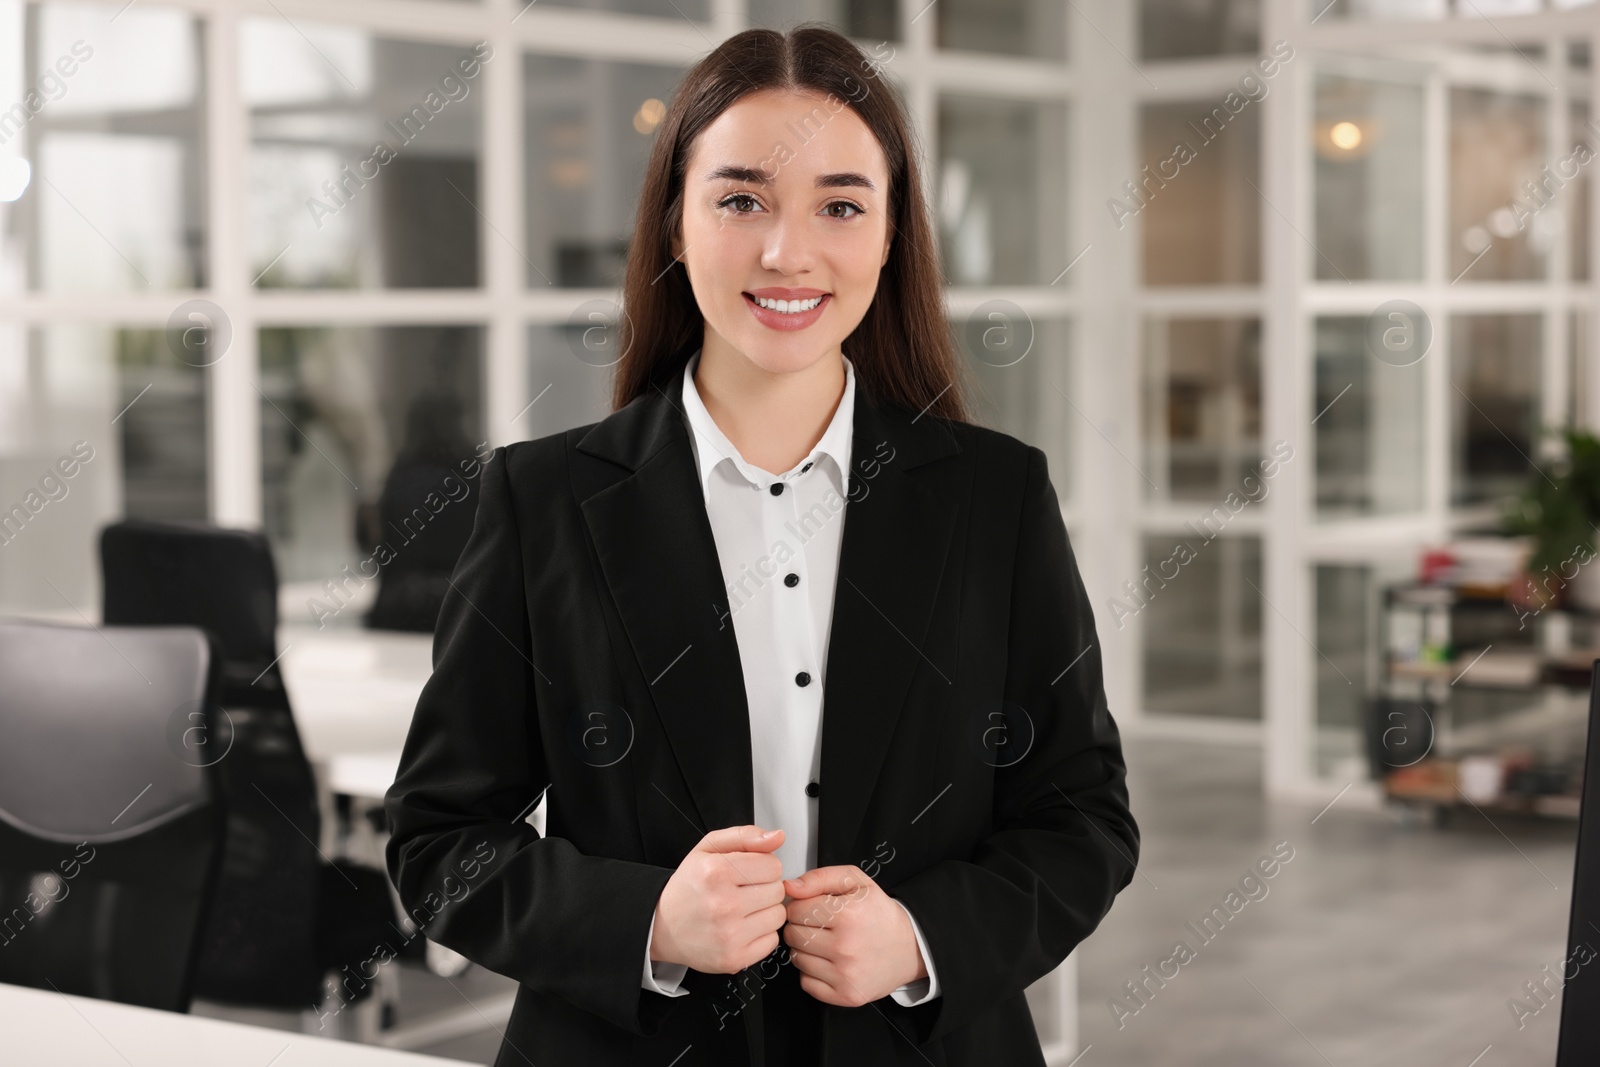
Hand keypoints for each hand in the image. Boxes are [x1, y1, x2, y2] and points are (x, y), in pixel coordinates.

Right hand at [650, 825, 787, 974]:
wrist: (662, 926)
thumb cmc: (689, 886)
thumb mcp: (708, 848)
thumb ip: (745, 836)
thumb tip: (777, 837)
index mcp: (716, 872)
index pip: (773, 865)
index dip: (762, 866)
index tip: (747, 872)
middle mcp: (722, 904)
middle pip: (777, 890)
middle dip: (764, 888)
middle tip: (742, 891)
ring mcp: (728, 935)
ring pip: (778, 916)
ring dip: (765, 911)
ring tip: (742, 909)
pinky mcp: (733, 958)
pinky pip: (772, 941)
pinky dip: (761, 934)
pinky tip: (742, 928)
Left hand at [781, 866, 925, 1006]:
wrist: (910, 948)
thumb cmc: (880, 914)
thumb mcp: (856, 882)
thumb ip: (820, 877)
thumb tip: (789, 887)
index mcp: (848, 914)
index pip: (795, 910)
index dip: (800, 907)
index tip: (812, 909)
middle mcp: (846, 947)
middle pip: (792, 935)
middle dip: (800, 927)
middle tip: (819, 926)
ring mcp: (846, 975)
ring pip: (797, 959)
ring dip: (805, 950)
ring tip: (826, 943)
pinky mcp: (845, 996)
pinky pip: (806, 983)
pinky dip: (812, 973)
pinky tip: (828, 962)